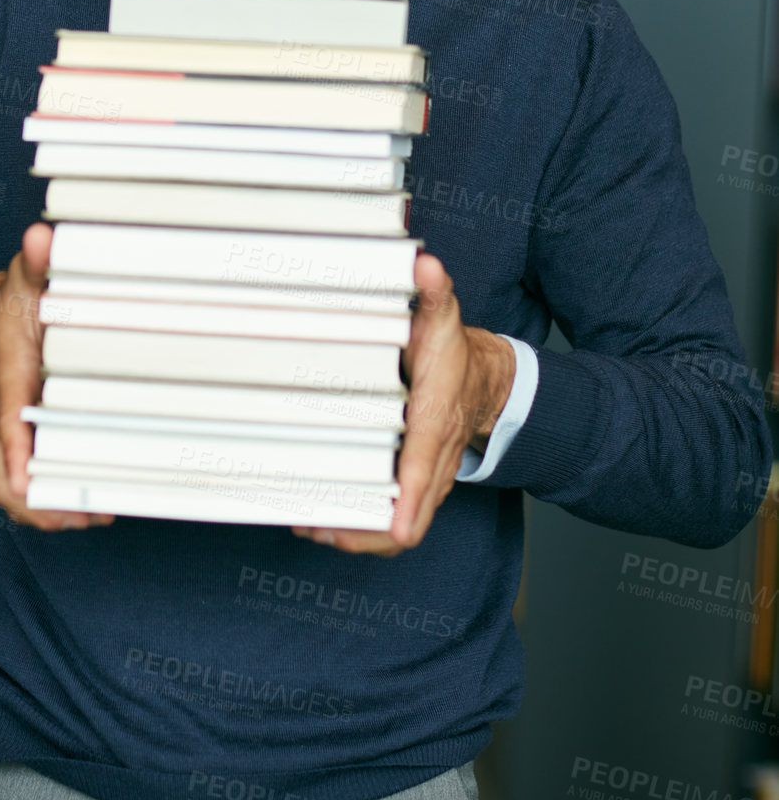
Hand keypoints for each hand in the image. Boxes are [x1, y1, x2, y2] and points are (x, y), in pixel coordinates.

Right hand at [0, 221, 114, 533]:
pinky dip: (55, 499)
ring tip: (98, 513)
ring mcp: (17, 435)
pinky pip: (33, 482)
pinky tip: (91, 500)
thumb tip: (42, 237)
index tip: (32, 484)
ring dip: (54, 510)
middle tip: (92, 510)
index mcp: (10, 381)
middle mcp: (9, 416)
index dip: (19, 457)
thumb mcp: (26, 278)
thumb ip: (37, 260)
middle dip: (45, 504)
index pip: (9, 427)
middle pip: (9, 479)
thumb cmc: (13, 306)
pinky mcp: (30, 443)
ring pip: (19, 491)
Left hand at [291, 252, 514, 556]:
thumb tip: (425, 264)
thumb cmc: (454, 353)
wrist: (485, 382)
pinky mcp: (420, 486)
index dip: (412, 495)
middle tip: (319, 526)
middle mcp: (438, 455)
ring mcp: (431, 476)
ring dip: (362, 534)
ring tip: (313, 529)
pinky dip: (367, 530)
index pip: (425, 459)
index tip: (399, 526)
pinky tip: (328, 524)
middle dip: (370, 528)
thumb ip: (433, 292)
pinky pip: (399, 519)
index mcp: (438, 416)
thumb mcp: (443, 317)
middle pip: (412, 510)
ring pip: (404, 524)